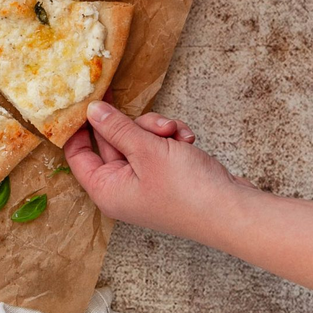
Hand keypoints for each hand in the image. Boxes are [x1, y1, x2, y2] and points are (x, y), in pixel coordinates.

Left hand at [64, 101, 253, 241]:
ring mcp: (145, 181)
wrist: (235, 210)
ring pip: (138, 139)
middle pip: (112, 141)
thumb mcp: (146, 151)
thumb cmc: (188, 190)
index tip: (85, 102)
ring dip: (157, 130)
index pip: (77, 154)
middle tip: (154, 124)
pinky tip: (188, 140)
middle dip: (135, 125)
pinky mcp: (167, 175)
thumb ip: (116, 128)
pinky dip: (172, 139)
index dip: (78, 128)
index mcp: (106, 189)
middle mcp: (122, 188)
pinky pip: (158, 147)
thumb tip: (91, 111)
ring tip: (174, 134)